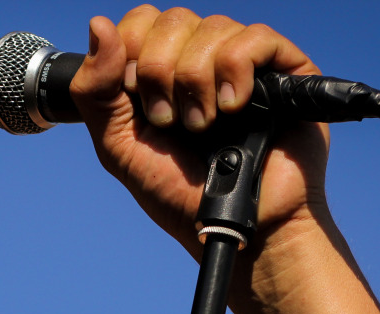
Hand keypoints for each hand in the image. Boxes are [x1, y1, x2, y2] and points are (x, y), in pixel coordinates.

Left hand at [69, 7, 329, 258]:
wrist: (235, 227)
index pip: (140, 22)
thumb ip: (95, 91)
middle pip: (171, 19)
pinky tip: (233, 108)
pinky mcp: (284, 69)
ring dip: (197, 81)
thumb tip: (98, 25)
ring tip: (205, 126)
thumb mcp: (119, 146)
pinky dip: (235, 71)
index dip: (132, 54)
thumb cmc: (180, 195)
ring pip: (211, 26)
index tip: (141, 104)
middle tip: (172, 122)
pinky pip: (253, 37)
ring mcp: (242, 62)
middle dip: (161, 72)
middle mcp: (200, 60)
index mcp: (160, 72)